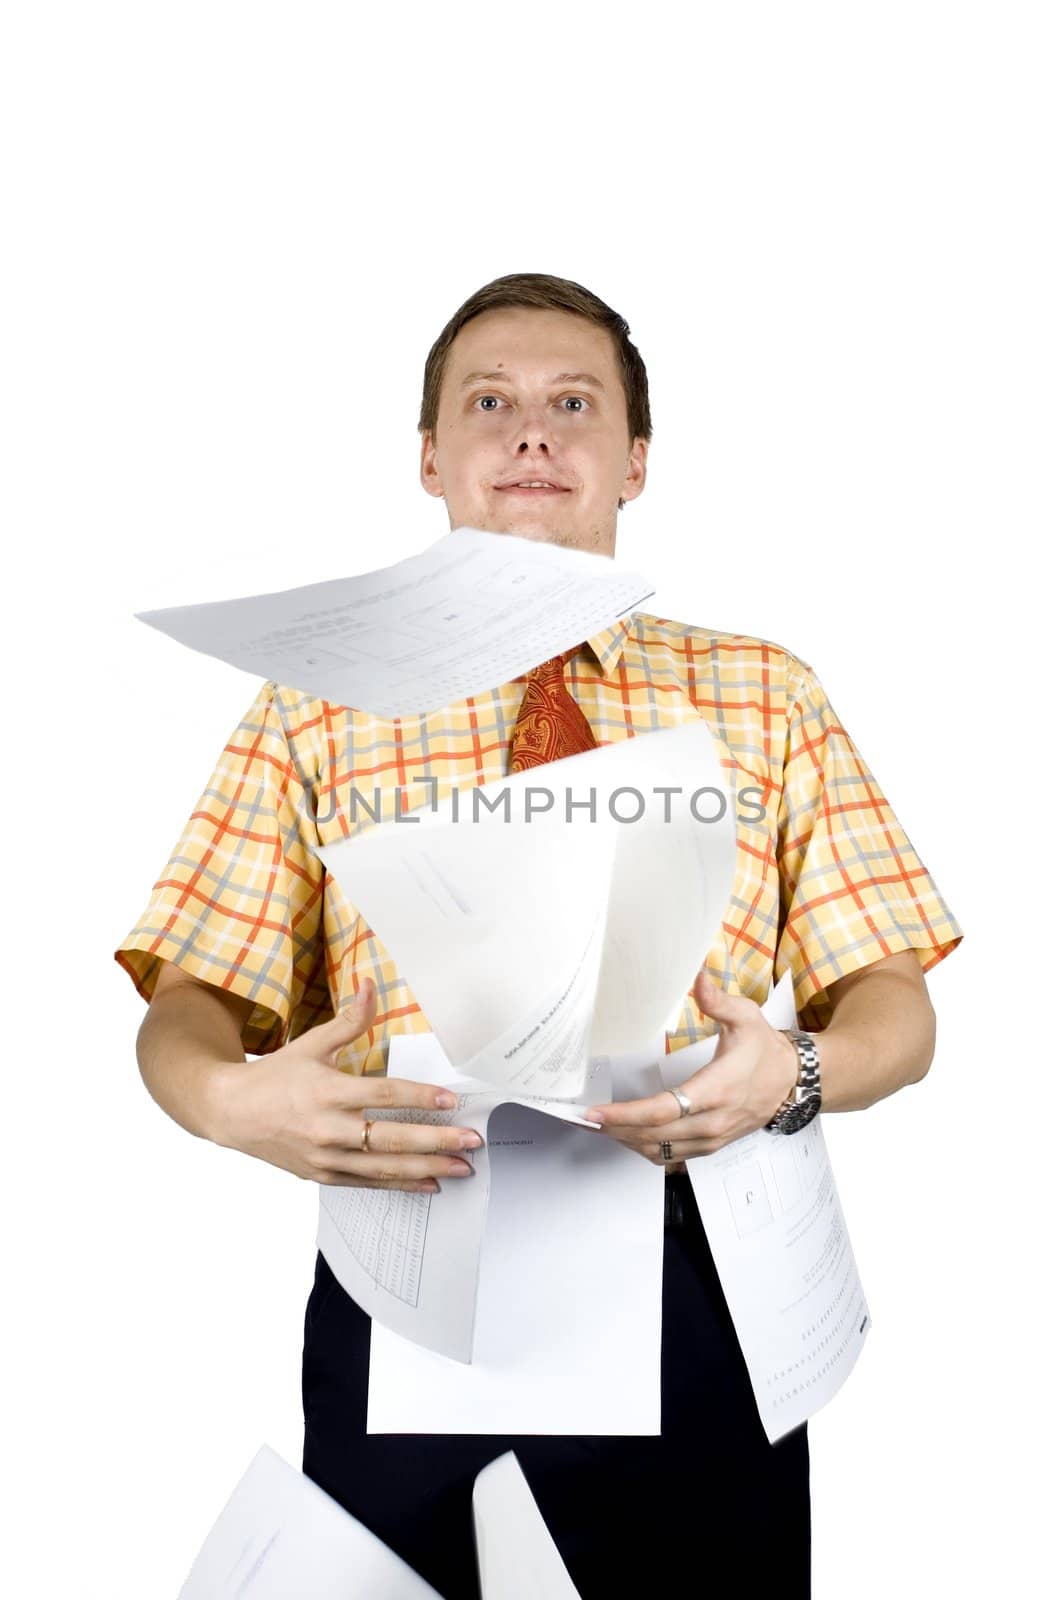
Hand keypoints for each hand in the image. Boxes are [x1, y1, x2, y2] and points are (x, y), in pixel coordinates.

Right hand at [215, 978, 481, 1189]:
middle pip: (391, 1138)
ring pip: (384, 1168)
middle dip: (437, 1141)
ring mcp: (325, 1157)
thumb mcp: (310, 1044)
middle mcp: (328, 1129)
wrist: (230, 1113)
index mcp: (327, 1092)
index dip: (419, 1098)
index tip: (450, 1100)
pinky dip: (400, 1184)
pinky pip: (368, 1183)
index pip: (383, 1095)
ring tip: (462, 1167)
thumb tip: (371, 986)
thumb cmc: (274, 1077)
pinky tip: (429, 1182)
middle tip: (472, 1141)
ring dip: (428, 1168)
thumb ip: (348, 1021)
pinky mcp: (322, 1176)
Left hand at [584, 972, 798, 1163]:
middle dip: (612, 1128)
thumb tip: (698, 977)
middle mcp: (712, 1121)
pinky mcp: (710, 1146)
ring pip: (658, 1151)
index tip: (595, 1113)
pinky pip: (670, 1157)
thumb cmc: (765, 1050)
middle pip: (652, 1135)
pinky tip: (625, 1133)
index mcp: (717, 1090)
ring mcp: (711, 1139)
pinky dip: (643, 1147)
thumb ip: (718, 1000)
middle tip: (580, 1118)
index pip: (663, 1110)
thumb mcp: (746, 1017)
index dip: (625, 1115)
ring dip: (624, 1140)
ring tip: (596, 1125)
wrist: (793, 1082)